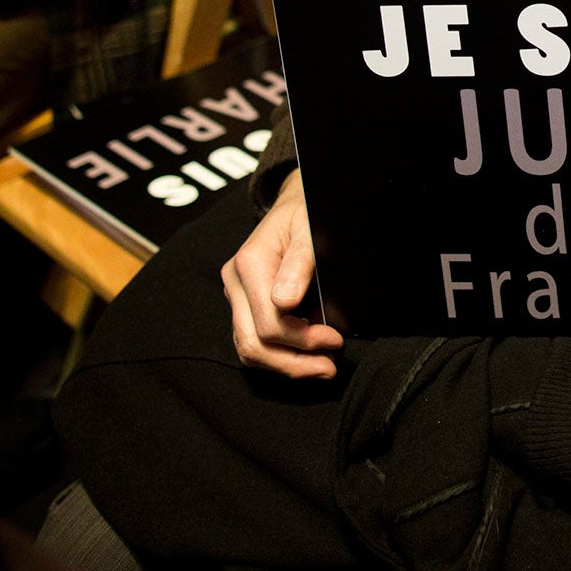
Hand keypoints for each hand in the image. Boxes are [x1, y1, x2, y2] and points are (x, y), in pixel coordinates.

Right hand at [221, 168, 343, 377]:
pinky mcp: (245, 303)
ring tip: (321, 367)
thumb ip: (300, 262)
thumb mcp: (311, 227)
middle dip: (293, 364)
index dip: (304, 341)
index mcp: (249, 264)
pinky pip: (254, 339)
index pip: (269, 324)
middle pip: (253, 345)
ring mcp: (237, 295)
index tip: (335, 341)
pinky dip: (280, 353)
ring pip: (249, 348)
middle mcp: (235, 283)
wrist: (296, 202)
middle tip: (329, 368)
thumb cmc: (308, 213)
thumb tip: (285, 302)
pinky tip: (308, 354)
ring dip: (286, 365)